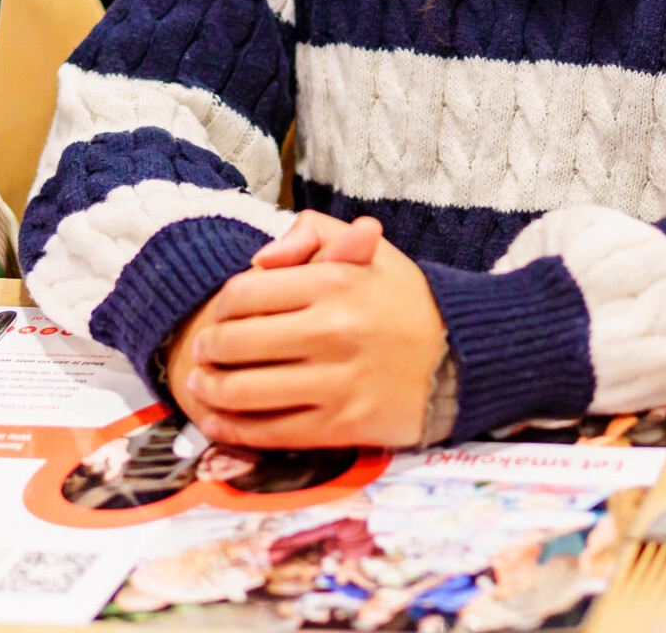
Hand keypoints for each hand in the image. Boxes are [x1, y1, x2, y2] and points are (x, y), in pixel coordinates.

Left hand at [167, 212, 447, 449]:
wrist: (463, 357)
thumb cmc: (405, 301)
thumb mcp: (370, 250)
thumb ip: (312, 233)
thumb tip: (259, 259)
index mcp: (337, 280)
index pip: (245, 292)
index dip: (220, 306)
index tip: (218, 315)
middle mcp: (334, 329)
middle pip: (236, 343)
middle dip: (208, 349)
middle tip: (202, 352)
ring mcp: (338, 381)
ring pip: (245, 392)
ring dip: (211, 391)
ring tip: (203, 385)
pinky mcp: (344, 424)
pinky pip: (271, 432)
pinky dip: (233, 429)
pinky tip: (218, 422)